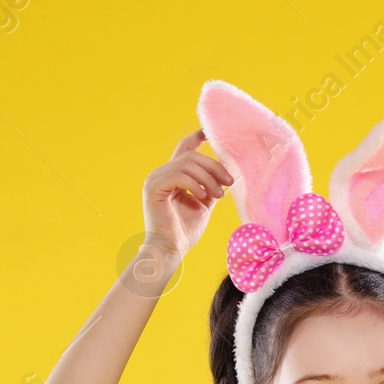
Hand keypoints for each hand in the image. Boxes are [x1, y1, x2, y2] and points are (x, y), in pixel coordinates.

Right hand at [141, 129, 233, 260]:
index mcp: (172, 176)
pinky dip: (194, 184)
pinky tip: (202, 197)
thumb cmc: (184, 232)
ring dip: (208, 178)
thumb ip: (211, 187)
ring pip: (187, 164)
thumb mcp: (204, 204)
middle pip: (192, 156)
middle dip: (214, 167)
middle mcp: (161, 174)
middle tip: (229, 182)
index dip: (198, 137)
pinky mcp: (153, 188)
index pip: (185, 148)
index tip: (211, 133)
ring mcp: (155, 179)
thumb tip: (228, 174)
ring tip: (218, 195)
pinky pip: (178, 175)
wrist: (170, 250)